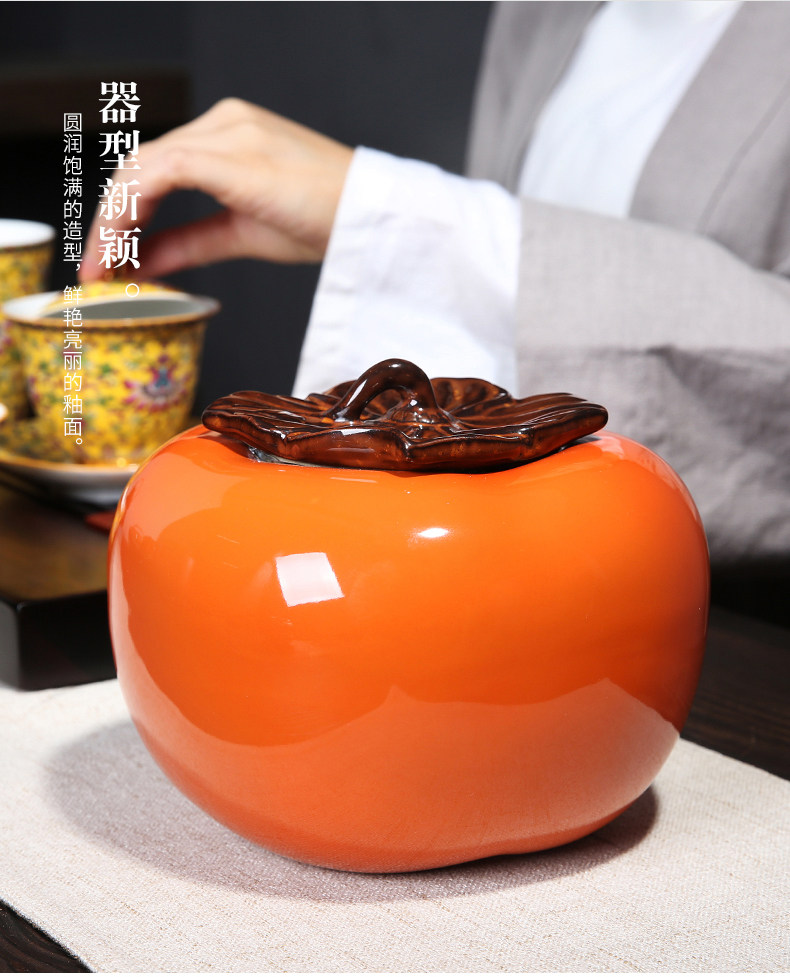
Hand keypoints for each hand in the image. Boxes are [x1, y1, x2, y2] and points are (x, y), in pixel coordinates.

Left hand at [79, 98, 353, 280]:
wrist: (373, 218)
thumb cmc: (325, 223)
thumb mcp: (242, 235)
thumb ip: (189, 243)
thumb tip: (145, 264)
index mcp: (229, 135)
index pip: (155, 169)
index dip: (122, 215)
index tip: (109, 259)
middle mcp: (223, 123)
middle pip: (139, 166)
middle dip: (109, 221)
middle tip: (96, 270)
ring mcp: (226, 132)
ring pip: (140, 168)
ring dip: (112, 221)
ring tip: (102, 268)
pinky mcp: (230, 154)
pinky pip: (158, 176)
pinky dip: (130, 213)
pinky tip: (120, 248)